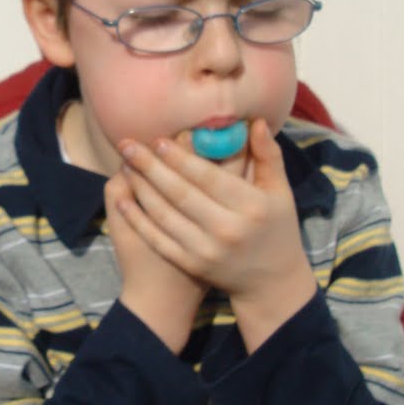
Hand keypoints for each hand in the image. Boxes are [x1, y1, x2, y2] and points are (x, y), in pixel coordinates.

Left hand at [114, 120, 315, 348]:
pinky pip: (158, 239)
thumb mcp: (280, 191)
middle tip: (128, 145)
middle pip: (181, 194)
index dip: (181, 159)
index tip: (159, 140)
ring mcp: (207, 251)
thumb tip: (255, 122)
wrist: (271, 282)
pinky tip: (123, 200)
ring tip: (124, 165)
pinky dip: (138, 219)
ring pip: (165, 215)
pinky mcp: (192, 265)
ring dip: (140, 188)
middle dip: (150, 167)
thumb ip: (268, 155)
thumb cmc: (276, 228)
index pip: (209, 178)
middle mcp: (227, 230)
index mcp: (250, 206)